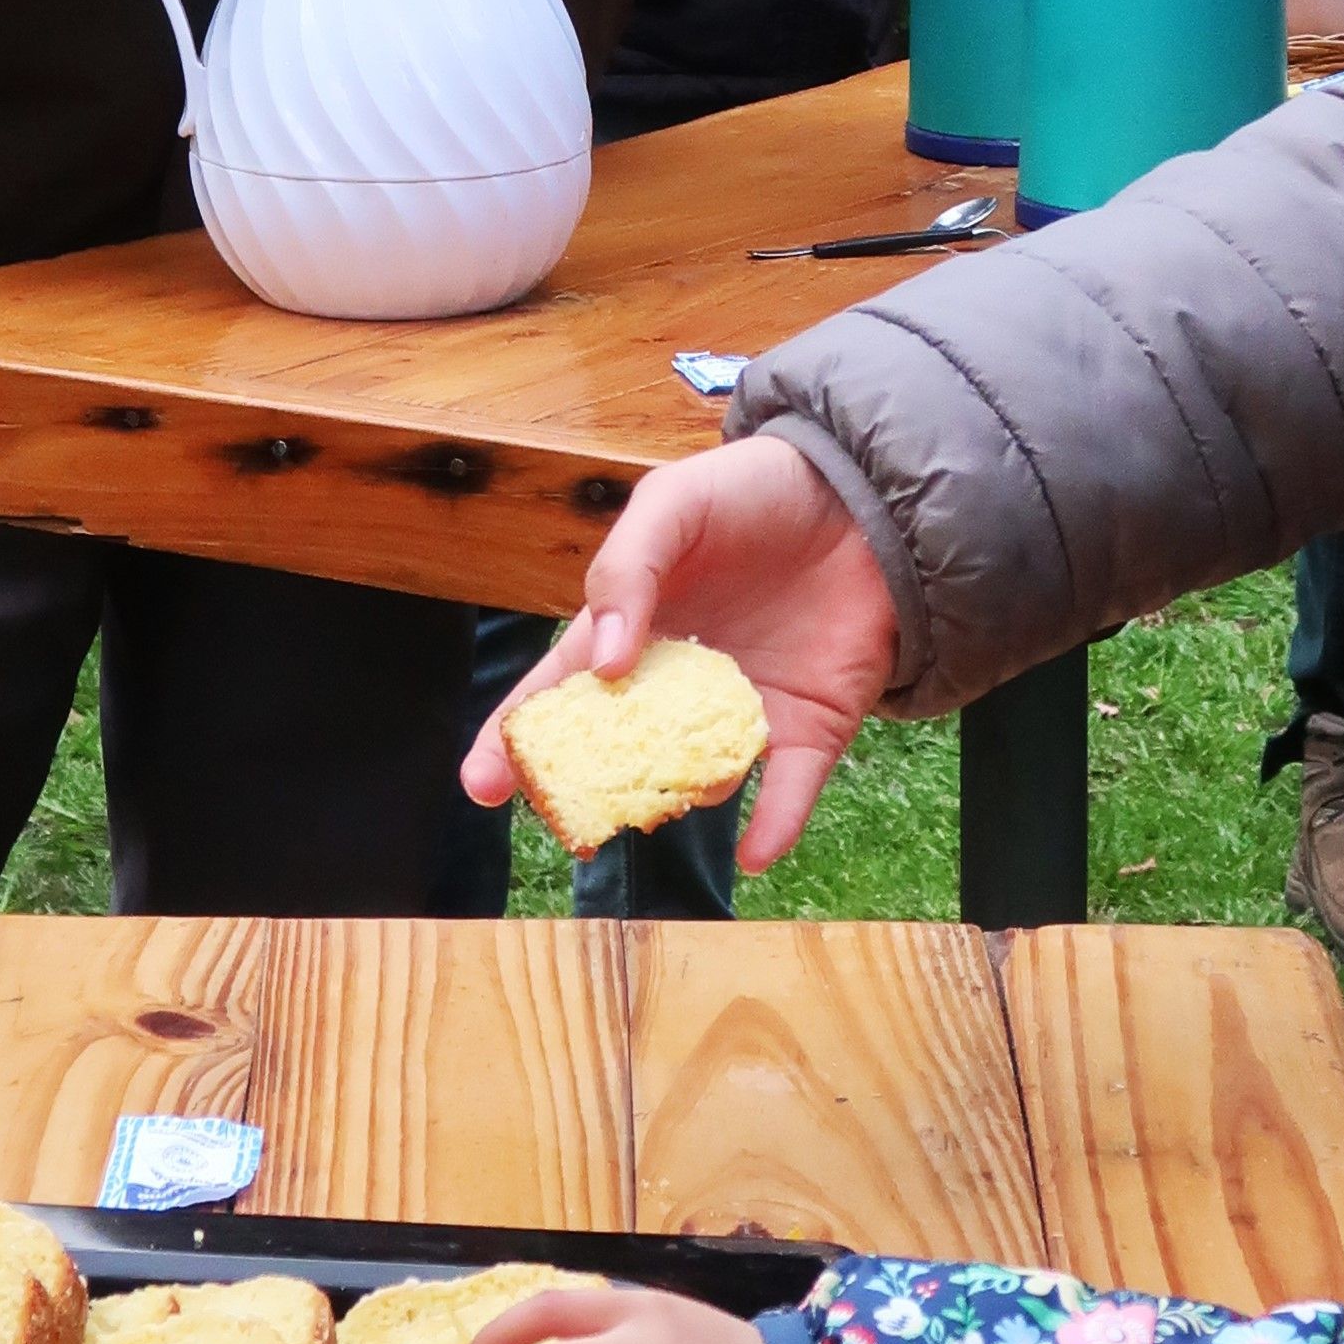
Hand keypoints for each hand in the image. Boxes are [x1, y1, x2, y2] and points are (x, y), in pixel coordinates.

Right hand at [458, 436, 900, 868]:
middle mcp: (678, 686)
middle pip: (621, 756)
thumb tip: (605, 666)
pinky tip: (759, 852)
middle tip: (575, 825)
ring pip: (700, 780)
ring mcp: (742, 712)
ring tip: (677, 796)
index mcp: (630, 633)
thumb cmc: (752, 491)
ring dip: (683, 799)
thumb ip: (625, 572)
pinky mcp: (809, 726)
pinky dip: (776, 826)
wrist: (860, 493)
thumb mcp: (672, 504)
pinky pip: (789, 789)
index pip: (557, 696)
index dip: (513, 741)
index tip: (482, 784)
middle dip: (590, 796)